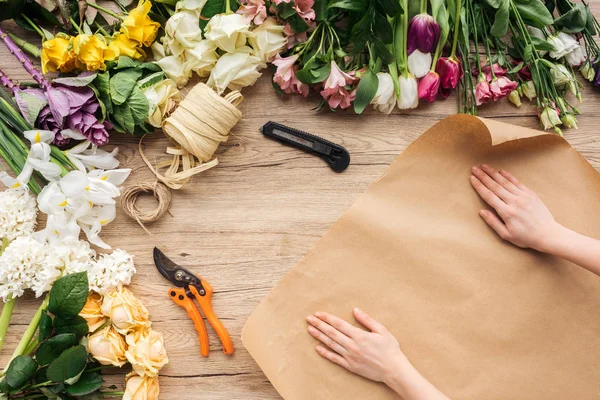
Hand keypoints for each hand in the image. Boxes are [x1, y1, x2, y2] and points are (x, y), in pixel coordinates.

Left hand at [306, 309, 449, 399]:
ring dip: (319, 336)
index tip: (318, 313)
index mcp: (360, 335)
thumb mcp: (381, 330)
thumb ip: (367, 320)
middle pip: (332, 333)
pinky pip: (335, 359)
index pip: (339, 324)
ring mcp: (350, 357)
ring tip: (310, 330)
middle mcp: (352, 346)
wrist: (394, 370)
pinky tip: (317, 348)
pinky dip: (325, 353)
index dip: (327, 318)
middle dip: (319, 325)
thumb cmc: (390, 349)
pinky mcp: (350, 366)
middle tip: (309, 319)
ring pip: (331, 345)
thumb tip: (355, 310)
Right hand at [470, 164, 561, 251]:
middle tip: (475, 168)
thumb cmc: (526, 237)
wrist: (548, 234)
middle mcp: (514, 202)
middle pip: (495, 186)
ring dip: (494, 173)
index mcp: (506, 212)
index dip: (479, 186)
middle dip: (483, 176)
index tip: (472, 178)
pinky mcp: (531, 194)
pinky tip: (502, 171)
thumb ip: (493, 222)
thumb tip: (481, 211)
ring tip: (485, 166)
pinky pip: (517, 183)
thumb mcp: (506, 235)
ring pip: (505, 182)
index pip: (489, 196)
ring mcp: (523, 197)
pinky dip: (509, 176)